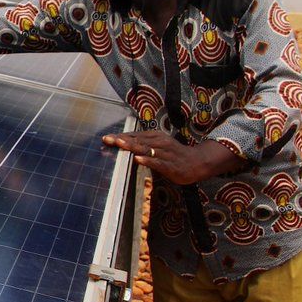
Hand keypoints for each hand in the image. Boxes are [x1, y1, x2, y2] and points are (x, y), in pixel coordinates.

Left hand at [101, 131, 242, 184]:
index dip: (120, 136)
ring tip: (119, 144)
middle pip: (137, 140)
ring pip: (146, 149)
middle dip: (121, 140)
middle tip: (107, 139)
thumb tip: (122, 144)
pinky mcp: (170, 165)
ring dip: (132, 146)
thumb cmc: (172, 154)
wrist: (196, 163)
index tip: (105, 138)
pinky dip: (147, 160)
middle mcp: (159, 142)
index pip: (134, 136)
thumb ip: (141, 145)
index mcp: (155, 136)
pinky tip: (138, 159)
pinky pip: (157, 162)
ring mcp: (165, 153)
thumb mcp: (157, 146)